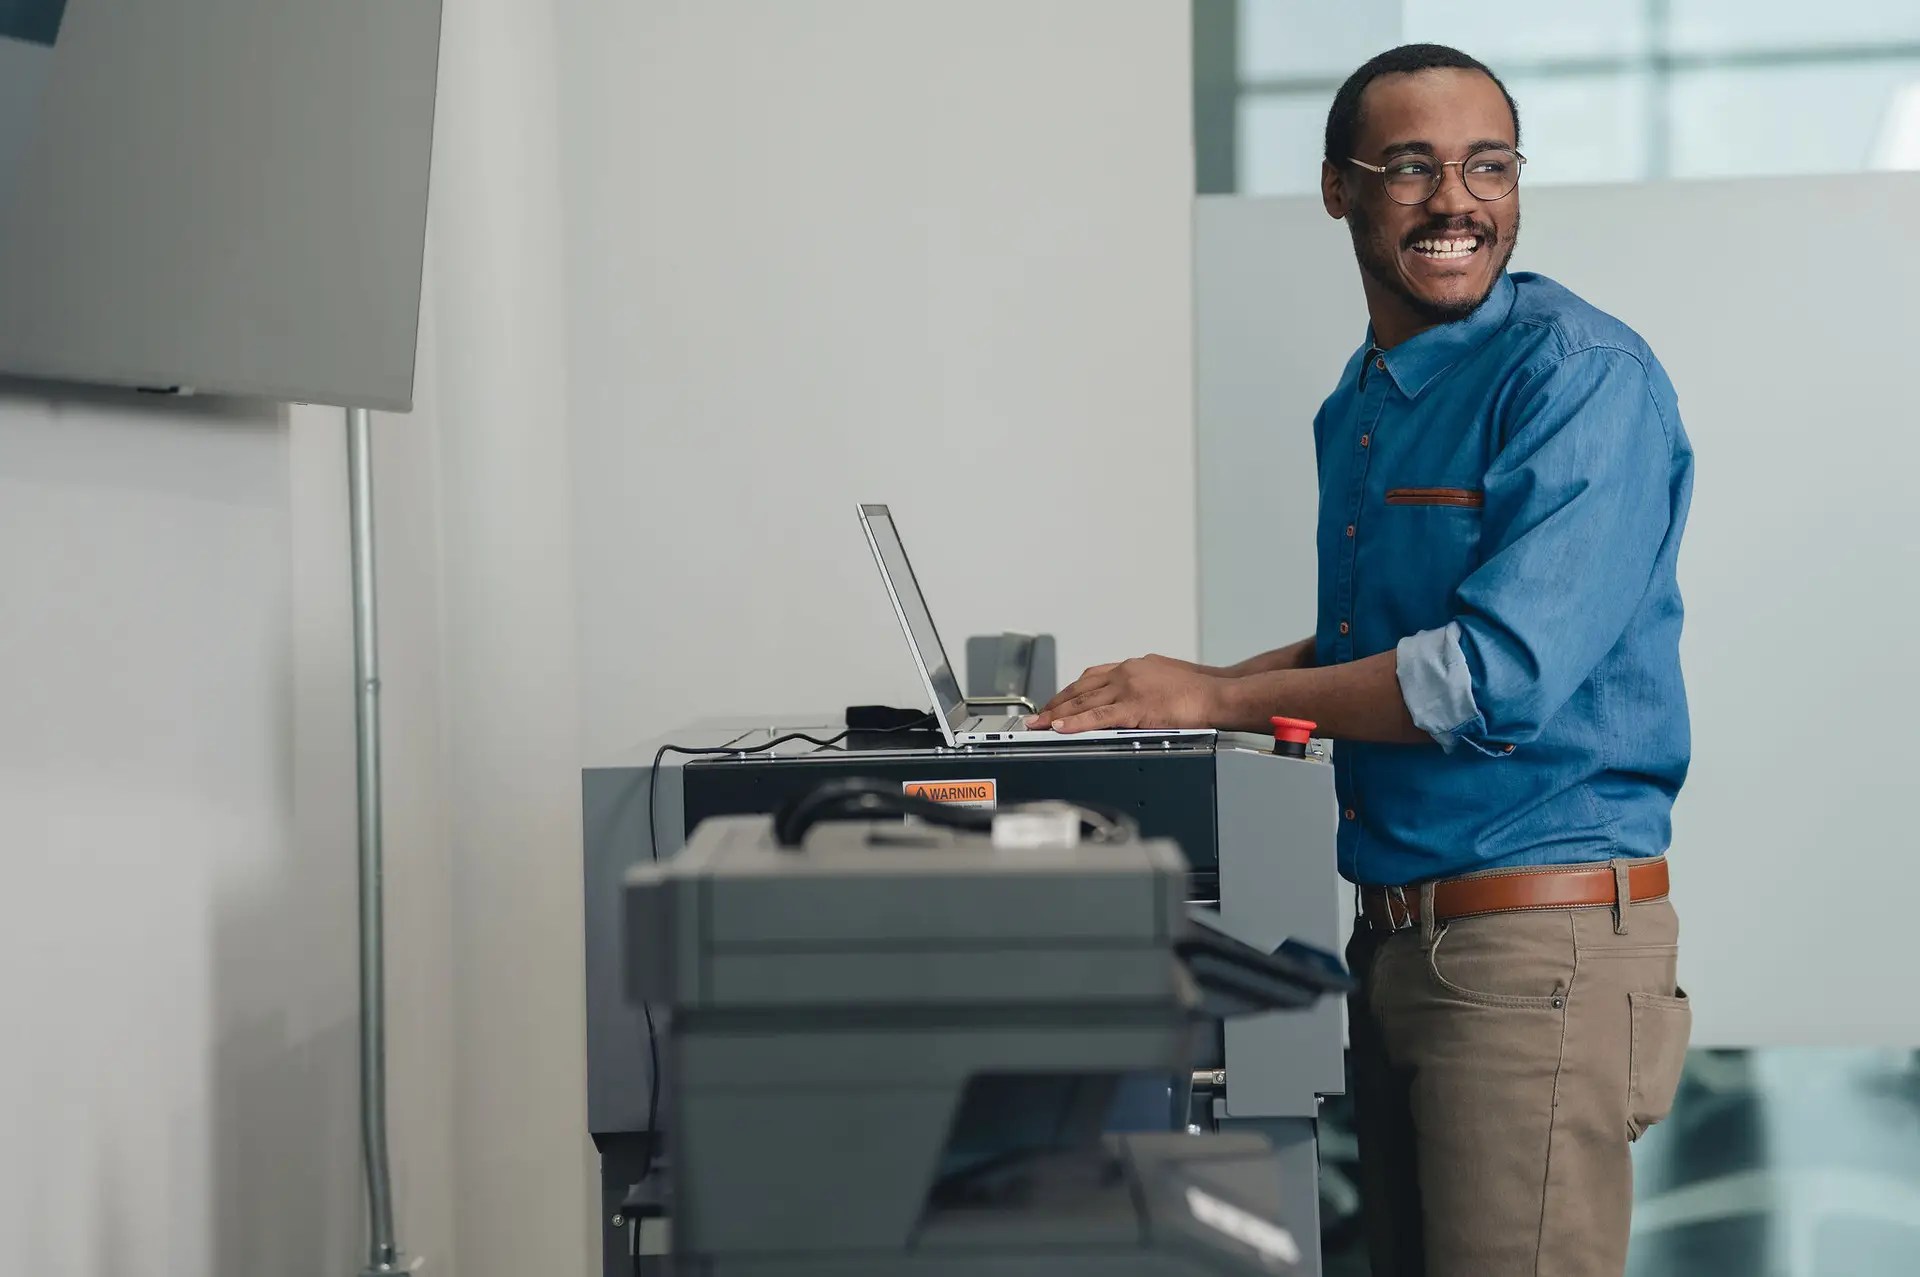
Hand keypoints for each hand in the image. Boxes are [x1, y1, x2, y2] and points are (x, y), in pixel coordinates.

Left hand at [1027, 654, 1223, 733]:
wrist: (1219, 693)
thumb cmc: (1201, 689)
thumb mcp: (1165, 677)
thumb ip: (1144, 684)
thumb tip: (1134, 695)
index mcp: (1133, 667)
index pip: (1091, 678)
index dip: (1070, 692)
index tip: (1056, 702)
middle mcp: (1126, 673)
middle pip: (1081, 688)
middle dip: (1056, 703)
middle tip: (1036, 716)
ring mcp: (1129, 689)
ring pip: (1084, 702)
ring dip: (1057, 714)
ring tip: (1038, 725)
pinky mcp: (1135, 707)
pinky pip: (1098, 716)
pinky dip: (1075, 722)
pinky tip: (1059, 728)